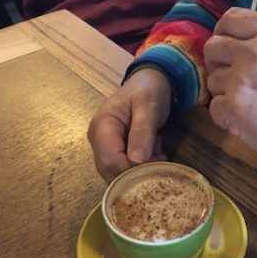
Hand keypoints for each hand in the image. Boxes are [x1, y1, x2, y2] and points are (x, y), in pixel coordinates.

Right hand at [87, 68, 170, 182]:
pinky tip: (154, 153)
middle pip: (110, 171)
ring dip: (141, 169)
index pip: (110, 161)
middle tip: (159, 157)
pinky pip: (124, 168)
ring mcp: (104, 147)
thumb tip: (137, 160)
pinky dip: (142, 166)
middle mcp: (97, 140)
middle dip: (137, 171)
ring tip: (157, 151)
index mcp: (102, 126)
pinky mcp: (114, 151)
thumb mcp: (149, 107)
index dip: (132, 169)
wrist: (148, 84)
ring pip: (118, 173)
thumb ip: (142, 132)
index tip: (156, 160)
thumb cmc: (148, 91)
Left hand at [204, 7, 256, 176]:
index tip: (225, 43)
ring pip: (212, 80)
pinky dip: (226, 116)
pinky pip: (214, 107)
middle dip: (218, 63)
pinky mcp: (232, 109)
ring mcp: (240, 81)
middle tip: (233, 79)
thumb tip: (234, 44)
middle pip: (213, 47)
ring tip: (251, 104)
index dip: (223, 31)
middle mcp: (252, 54)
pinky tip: (247, 120)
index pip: (231, 19)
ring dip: (225, 93)